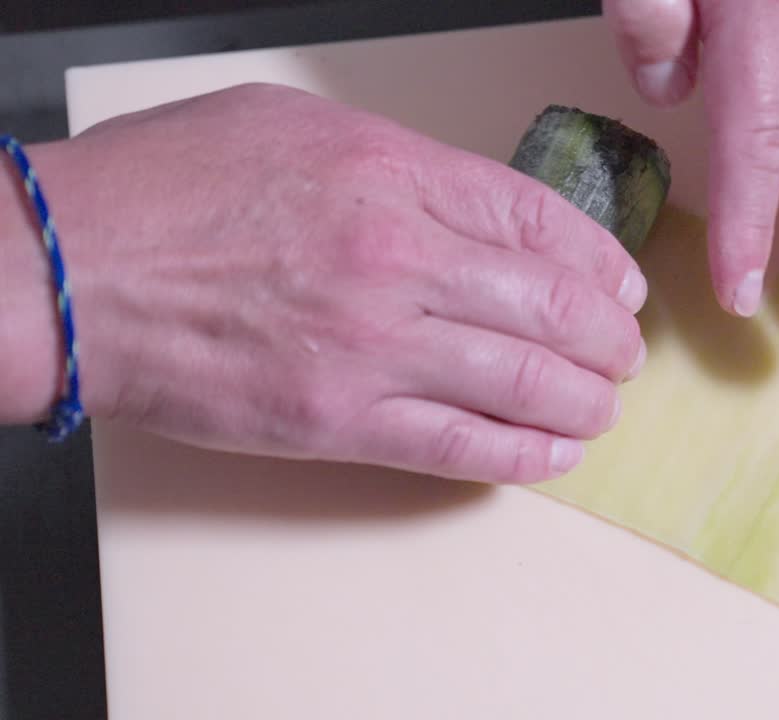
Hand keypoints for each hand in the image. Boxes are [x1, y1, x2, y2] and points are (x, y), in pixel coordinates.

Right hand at [19, 83, 646, 482]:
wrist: (68, 272)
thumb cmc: (164, 190)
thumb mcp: (293, 127)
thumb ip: (398, 162)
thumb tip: (471, 204)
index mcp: (394, 175)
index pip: (540, 221)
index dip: (600, 260)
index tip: (621, 283)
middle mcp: (401, 260)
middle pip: (553, 305)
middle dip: (608, 338)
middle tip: (623, 353)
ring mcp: (374, 346)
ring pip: (524, 382)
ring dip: (584, 401)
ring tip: (602, 407)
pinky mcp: (340, 420)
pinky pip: (461, 446)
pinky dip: (522, 455)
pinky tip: (555, 454)